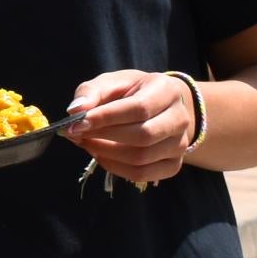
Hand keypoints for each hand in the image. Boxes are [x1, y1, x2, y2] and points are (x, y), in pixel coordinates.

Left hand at [66, 70, 196, 184]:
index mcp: (167, 91)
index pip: (139, 108)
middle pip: (142, 136)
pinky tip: (101, 155)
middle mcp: (180, 119)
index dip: (105, 118)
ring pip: (141, 158)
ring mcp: (179, 145)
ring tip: (86, 143)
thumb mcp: (112, 83)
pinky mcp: (173, 165)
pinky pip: (142, 174)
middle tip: (77, 134)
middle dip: (103, 137)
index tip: (76, 123)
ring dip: (105, 153)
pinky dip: (115, 168)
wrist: (158, 107)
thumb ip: (92, 93)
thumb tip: (75, 110)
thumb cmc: (131, 92)